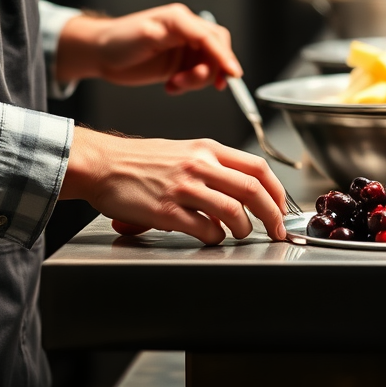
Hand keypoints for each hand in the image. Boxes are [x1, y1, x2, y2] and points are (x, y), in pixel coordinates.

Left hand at [55, 4, 241, 92]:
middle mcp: (187, 31)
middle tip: (189, 83)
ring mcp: (185, 47)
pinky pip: (199, 75)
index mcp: (180, 18)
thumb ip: (175, 34)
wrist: (101, 54)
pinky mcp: (181, 62)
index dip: (224, 55)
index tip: (233, 75)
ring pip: (210, 65)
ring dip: (197, 80)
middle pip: (217, 49)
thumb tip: (201, 37)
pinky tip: (171, 87)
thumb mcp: (146, 34)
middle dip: (212, 69)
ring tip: (174, 86)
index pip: (211, 36)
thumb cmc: (118, 40)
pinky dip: (191, 85)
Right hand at [59, 127, 288, 244]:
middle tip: (276, 230)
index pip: (257, 166)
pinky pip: (204, 229)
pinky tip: (210, 236)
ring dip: (243, 229)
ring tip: (239, 234)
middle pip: (253, 189)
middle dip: (272, 215)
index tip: (282, 207)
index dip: (277, 190)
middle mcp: (199, 164)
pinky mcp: (167, 210)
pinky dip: (214, 238)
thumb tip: (239, 196)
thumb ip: (213, 169)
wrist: (103, 163)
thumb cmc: (141, 160)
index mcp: (207, 148)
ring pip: (233, 211)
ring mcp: (183, 187)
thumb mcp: (184, 151)